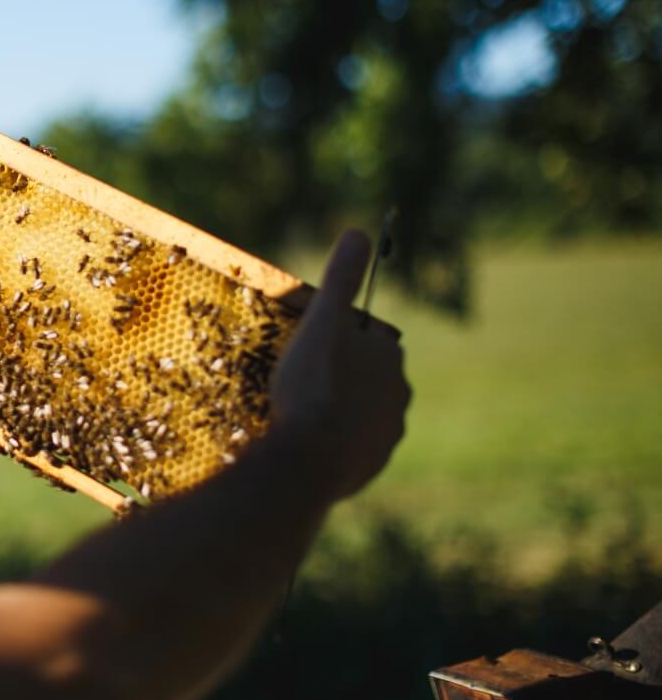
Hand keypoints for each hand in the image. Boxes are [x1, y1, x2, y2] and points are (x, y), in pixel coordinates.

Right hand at [268, 230, 410, 500]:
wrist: (309, 460)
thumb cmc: (314, 384)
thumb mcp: (322, 322)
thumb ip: (340, 279)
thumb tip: (358, 233)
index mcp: (390, 359)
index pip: (369, 339)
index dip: (339, 340)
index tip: (311, 347)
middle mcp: (399, 396)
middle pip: (367, 377)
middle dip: (343, 376)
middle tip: (301, 379)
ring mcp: (386, 436)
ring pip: (361, 414)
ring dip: (339, 411)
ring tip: (301, 413)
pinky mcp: (370, 466)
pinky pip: (351, 448)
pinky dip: (334, 443)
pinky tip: (307, 443)